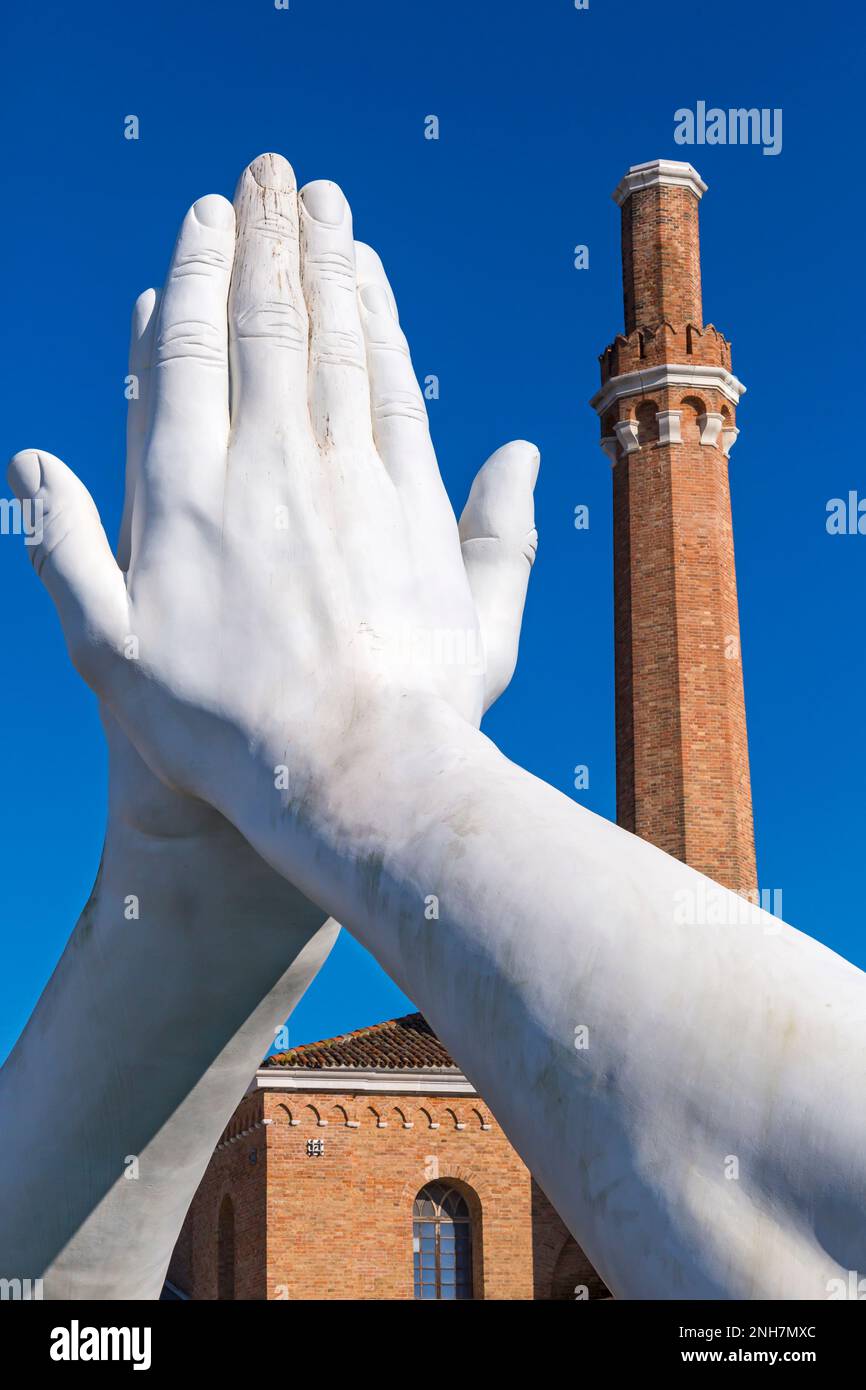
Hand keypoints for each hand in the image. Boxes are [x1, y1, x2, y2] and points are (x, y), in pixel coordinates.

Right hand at [9, 154, 538, 882]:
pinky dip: (384, 330)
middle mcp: (269, 467)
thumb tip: (29, 458)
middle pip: (270, 324)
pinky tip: (377, 292)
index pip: (193, 350)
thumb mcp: (109, 653)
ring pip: (337, 343)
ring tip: (327, 204)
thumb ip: (63, 548)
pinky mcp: (417, 507)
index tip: (209, 217)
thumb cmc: (225, 733)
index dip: (201, 272)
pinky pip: (395, 393)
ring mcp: (350, 481)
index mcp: (187, 493)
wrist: (355, 773)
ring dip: (331, 264)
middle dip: (271, 240)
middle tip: (274, 174)